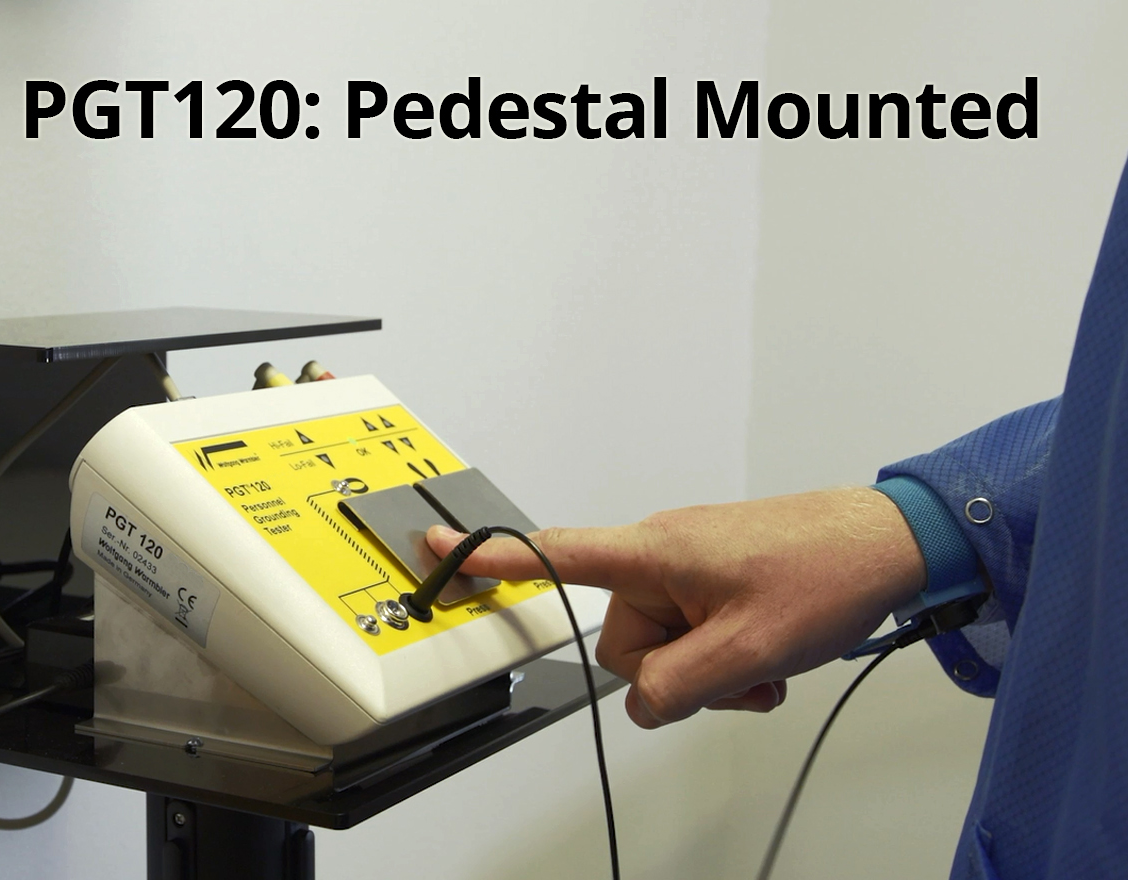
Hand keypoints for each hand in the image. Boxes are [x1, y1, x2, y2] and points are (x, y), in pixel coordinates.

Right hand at [425, 487, 924, 727]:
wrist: (890, 544)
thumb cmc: (825, 572)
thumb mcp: (747, 650)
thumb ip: (677, 686)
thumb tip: (642, 703)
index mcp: (654, 553)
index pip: (557, 554)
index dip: (496, 560)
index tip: (439, 549)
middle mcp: (662, 554)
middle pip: (625, 640)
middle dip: (675, 673)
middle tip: (735, 673)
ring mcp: (689, 565)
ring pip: (664, 645)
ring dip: (707, 671)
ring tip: (761, 667)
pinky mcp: (715, 575)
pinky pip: (692, 632)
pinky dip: (721, 658)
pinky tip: (764, 661)